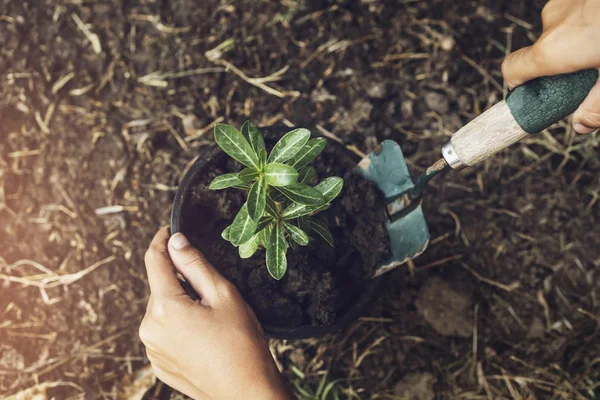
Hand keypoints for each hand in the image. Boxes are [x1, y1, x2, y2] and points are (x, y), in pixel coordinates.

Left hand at [139, 227, 293, 399]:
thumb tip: (176, 241)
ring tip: (211, 318)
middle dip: (180, 280)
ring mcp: (153, 349)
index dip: (162, 241)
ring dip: (180, 304)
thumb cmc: (241, 343)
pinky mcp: (160, 364)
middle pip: (160, 288)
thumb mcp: (223, 294)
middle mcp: (150, 328)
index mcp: (164, 307)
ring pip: (163, 311)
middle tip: (211, 289)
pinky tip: (204, 336)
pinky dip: (179, 326)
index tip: (168, 230)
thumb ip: (195, 264)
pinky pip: (164, 334)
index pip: (155, 261)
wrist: (246, 391)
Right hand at [502, 0, 599, 133]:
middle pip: (544, 51)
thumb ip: (596, 106)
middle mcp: (552, 24)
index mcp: (553, 51)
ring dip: (581, 40)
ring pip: (565, 29)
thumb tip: (581, 125)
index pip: (512, 70)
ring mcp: (566, 1)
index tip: (536, 93)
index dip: (519, 84)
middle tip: (593, 71)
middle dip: (565, 64)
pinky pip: (578, 11)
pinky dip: (591, 21)